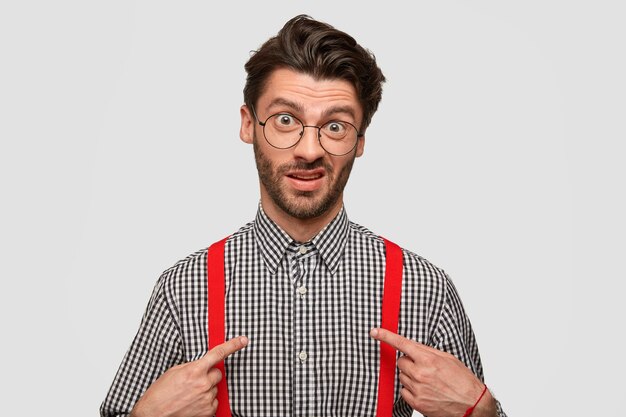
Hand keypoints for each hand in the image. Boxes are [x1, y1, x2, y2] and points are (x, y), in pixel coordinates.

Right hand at [130, 336, 247, 416]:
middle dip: (209, 375)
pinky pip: (214, 402)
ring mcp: (207, 398)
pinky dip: (207, 402)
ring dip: (206, 389)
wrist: (152, 415)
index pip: (218, 354)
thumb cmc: (160, 394)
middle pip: (218, 373)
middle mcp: (203, 384)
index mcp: (194, 370)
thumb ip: (193, 366)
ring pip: (216, 388)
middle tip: (195, 381)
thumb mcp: (174, 372)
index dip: (233, 345)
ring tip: (190, 395)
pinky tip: (193, 403)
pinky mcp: (208, 411)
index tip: (243, 340)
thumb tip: (204, 365)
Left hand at [370, 328, 495, 416]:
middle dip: (408, 362)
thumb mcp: (448, 358)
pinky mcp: (417, 403)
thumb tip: (411, 345)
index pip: (402, 344)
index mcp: (428, 359)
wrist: (472, 405)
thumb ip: (427, 351)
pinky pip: (403, 391)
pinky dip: (410, 390)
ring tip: (428, 381)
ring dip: (410, 376)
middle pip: (400, 362)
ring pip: (401, 376)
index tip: (374, 332)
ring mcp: (417, 389)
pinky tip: (424, 390)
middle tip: (423, 367)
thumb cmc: (463, 380)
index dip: (386, 336)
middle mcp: (420, 374)